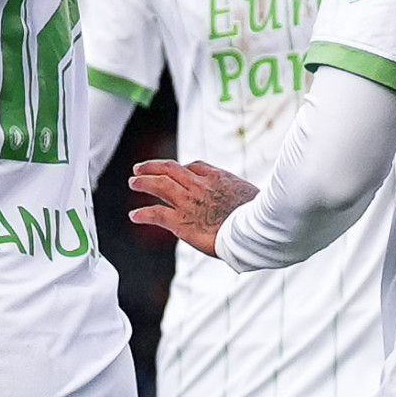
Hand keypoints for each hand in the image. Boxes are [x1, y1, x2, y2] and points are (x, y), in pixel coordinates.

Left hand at [127, 159, 260, 257]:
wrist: (256, 229)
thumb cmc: (262, 217)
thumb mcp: (257, 196)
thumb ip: (245, 198)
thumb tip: (255, 206)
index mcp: (219, 177)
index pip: (195, 166)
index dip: (183, 169)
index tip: (178, 172)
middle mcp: (200, 185)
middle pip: (171, 168)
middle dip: (153, 167)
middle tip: (140, 167)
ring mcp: (189, 202)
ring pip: (159, 185)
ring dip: (143, 182)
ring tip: (133, 181)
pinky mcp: (181, 221)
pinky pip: (156, 214)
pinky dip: (143, 214)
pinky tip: (133, 216)